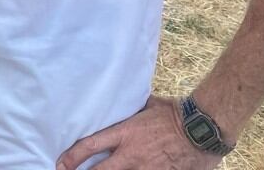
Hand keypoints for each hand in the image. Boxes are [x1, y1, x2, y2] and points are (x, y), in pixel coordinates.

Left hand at [57, 96, 224, 169]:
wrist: (202, 129)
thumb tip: (124, 101)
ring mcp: (146, 169)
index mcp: (125, 134)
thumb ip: (132, 109)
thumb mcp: (148, 106)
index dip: (72, 157)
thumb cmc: (176, 113)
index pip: (90, 146)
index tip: (61, 163)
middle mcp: (131, 155)